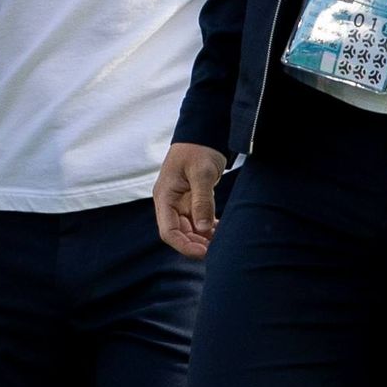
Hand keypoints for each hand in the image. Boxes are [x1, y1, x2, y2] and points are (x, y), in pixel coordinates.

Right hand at [153, 143, 226, 257]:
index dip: (184, 245)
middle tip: (217, 249)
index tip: (204, 252)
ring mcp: (179, 202)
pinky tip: (220, 230)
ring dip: (202, 237)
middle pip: (178, 233)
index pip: (168, 231)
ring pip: (188, 229)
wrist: (203, 134)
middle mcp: (169, 202)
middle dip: (195, 244)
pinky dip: (207, 227)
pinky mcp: (190, 200)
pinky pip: (196, 220)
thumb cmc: (199, 150)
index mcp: (165, 197)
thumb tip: (203, 229)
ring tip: (221, 240)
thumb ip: (202, 201)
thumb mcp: (202, 174)